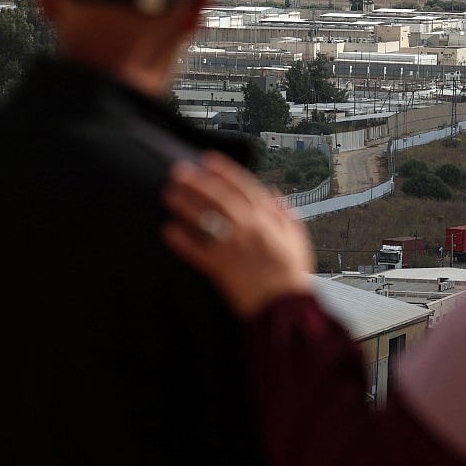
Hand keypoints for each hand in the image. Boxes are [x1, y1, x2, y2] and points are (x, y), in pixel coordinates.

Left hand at [161, 151, 315, 317]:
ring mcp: (233, 248)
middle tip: (178, 171)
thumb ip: (283, 213)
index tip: (208, 159)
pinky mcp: (220, 269)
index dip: (224, 171)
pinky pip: (197, 252)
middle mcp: (248, 229)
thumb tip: (272, 192)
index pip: (242, 186)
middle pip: (218, 197)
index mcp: (266, 220)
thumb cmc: (292, 273)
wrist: (285, 306)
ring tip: (170, 194)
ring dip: (186, 204)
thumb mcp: (296, 237)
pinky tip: (168, 230)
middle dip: (197, 182)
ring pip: (205, 219)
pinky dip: (182, 241)